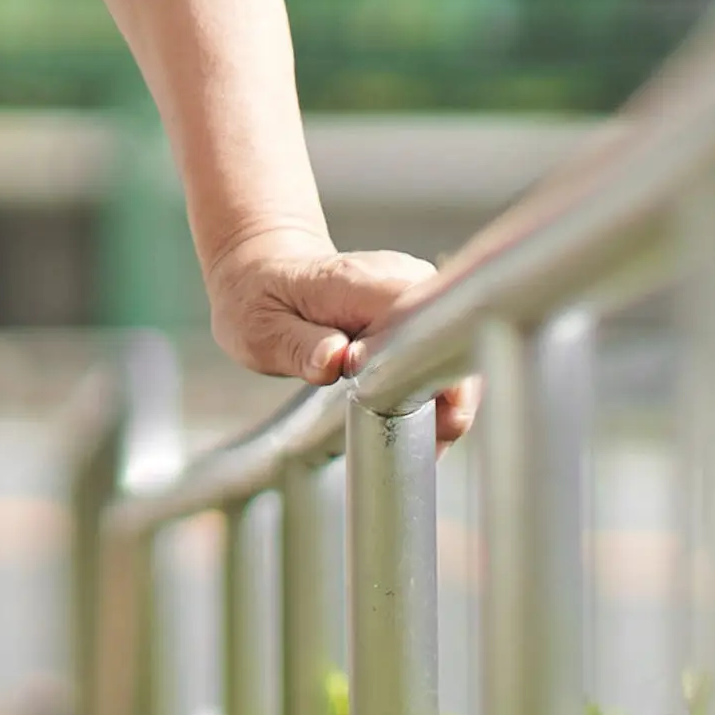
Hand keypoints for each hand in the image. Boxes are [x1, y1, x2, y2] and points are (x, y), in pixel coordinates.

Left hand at [211, 227, 474, 441]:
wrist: (263, 269)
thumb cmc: (257, 299)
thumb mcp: (259, 329)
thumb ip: (299, 346)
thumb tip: (335, 360)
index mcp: (359, 281)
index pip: (424, 319)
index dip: (436, 371)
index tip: (429, 417)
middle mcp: (401, 278)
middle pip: (455, 341)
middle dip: (451, 398)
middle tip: (426, 444)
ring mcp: (416, 289)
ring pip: (458, 351)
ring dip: (449, 400)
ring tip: (420, 439)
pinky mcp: (420, 307)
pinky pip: (445, 351)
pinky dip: (439, 389)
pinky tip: (418, 417)